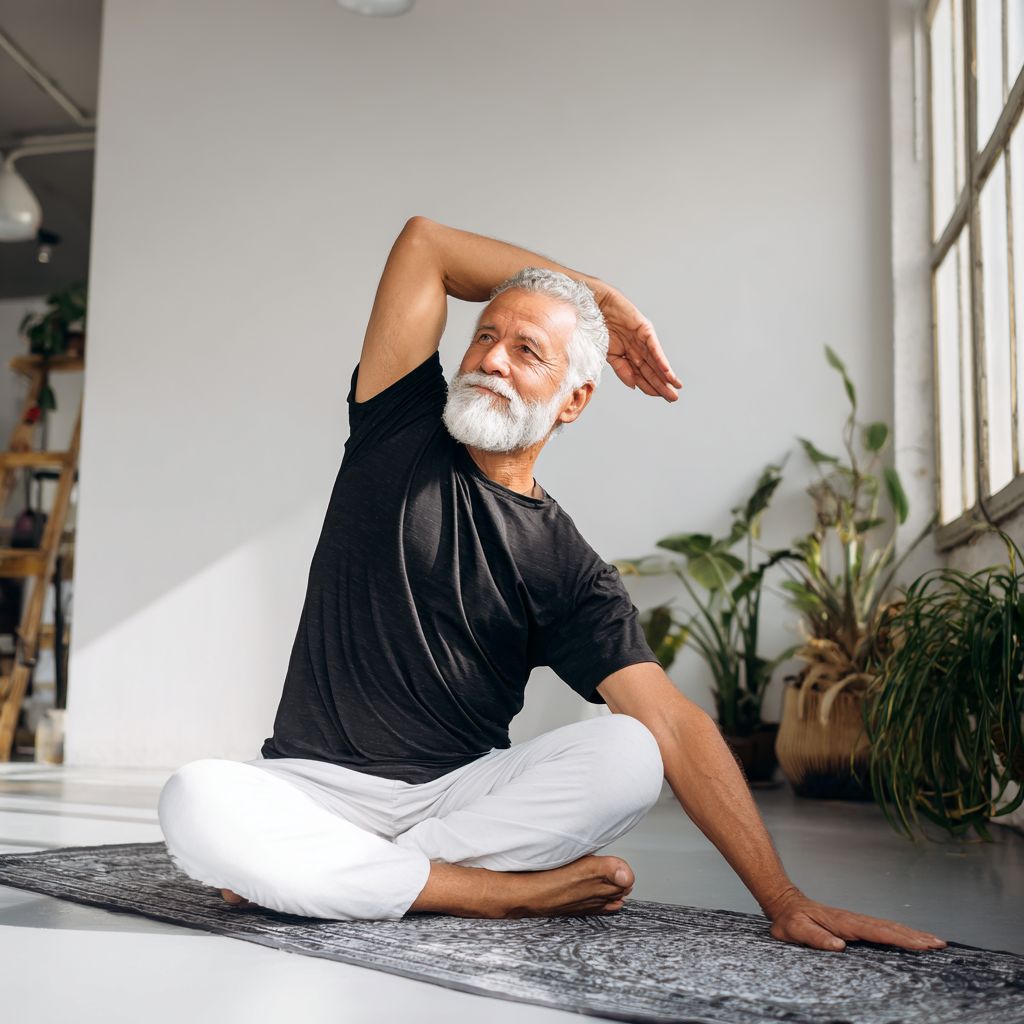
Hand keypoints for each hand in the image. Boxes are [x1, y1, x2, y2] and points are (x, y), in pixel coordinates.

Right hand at [597, 286, 680, 401]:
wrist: (595, 307)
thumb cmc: (599, 328)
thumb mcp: (609, 356)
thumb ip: (622, 370)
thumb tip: (634, 386)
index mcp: (628, 356)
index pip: (642, 376)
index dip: (651, 387)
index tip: (662, 398)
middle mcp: (638, 349)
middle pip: (652, 371)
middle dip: (663, 385)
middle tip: (674, 397)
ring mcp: (642, 340)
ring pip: (656, 361)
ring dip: (666, 375)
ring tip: (675, 386)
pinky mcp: (645, 330)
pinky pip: (654, 348)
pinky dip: (660, 360)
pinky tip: (667, 371)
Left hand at [765, 889, 945, 951]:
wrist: (785, 904)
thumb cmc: (790, 920)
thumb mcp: (796, 929)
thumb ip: (815, 937)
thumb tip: (840, 945)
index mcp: (844, 922)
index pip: (878, 931)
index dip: (901, 938)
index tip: (921, 945)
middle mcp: (853, 920)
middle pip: (890, 928)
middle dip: (915, 936)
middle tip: (939, 944)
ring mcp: (855, 921)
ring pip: (889, 927)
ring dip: (912, 934)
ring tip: (935, 941)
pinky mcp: (855, 925)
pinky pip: (881, 929)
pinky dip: (900, 933)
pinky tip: (911, 938)